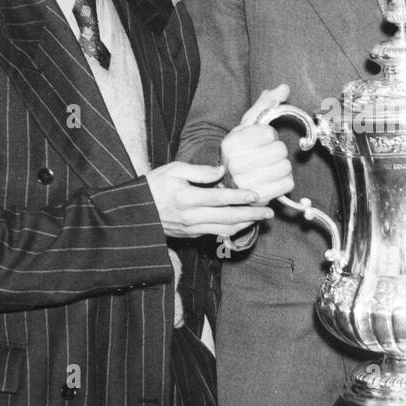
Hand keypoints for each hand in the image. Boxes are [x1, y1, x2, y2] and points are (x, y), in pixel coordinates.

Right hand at [147, 161, 273, 238]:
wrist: (136, 212)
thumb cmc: (153, 186)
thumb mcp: (173, 170)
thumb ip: (199, 170)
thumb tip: (222, 171)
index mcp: (187, 198)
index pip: (219, 198)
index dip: (240, 197)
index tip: (256, 195)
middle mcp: (191, 216)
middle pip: (228, 218)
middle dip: (251, 215)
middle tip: (269, 212)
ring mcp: (191, 228)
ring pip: (224, 229)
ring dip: (245, 224)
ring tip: (261, 218)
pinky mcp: (191, 235)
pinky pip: (216, 233)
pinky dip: (232, 228)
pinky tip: (243, 222)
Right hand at [220, 84, 293, 202]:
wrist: (230, 183)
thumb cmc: (242, 151)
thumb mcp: (248, 126)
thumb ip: (266, 105)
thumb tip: (284, 87)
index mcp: (231, 143)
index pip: (269, 133)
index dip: (269, 136)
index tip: (259, 142)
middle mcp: (235, 164)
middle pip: (280, 150)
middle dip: (277, 151)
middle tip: (264, 156)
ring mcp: (246, 184)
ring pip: (286, 167)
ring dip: (282, 166)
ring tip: (267, 168)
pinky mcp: (259, 199)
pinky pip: (288, 184)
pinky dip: (284, 181)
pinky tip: (271, 180)